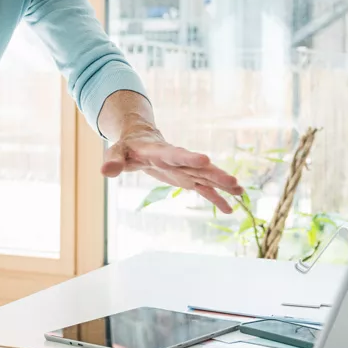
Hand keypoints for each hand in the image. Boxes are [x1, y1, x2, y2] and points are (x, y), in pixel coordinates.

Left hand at [101, 124, 242, 213]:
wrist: (141, 139)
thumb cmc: (127, 147)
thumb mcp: (116, 152)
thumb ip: (113, 160)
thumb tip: (106, 171)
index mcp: (161, 152)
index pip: (176, 155)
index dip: (190, 158)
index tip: (206, 159)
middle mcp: (178, 160)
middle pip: (199, 168)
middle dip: (216, 174)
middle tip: (234, 182)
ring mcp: (185, 170)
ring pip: (206, 177)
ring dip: (223, 185)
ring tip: (241, 192)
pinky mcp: (187, 178)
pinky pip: (204, 190)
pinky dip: (216, 199)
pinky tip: (231, 208)